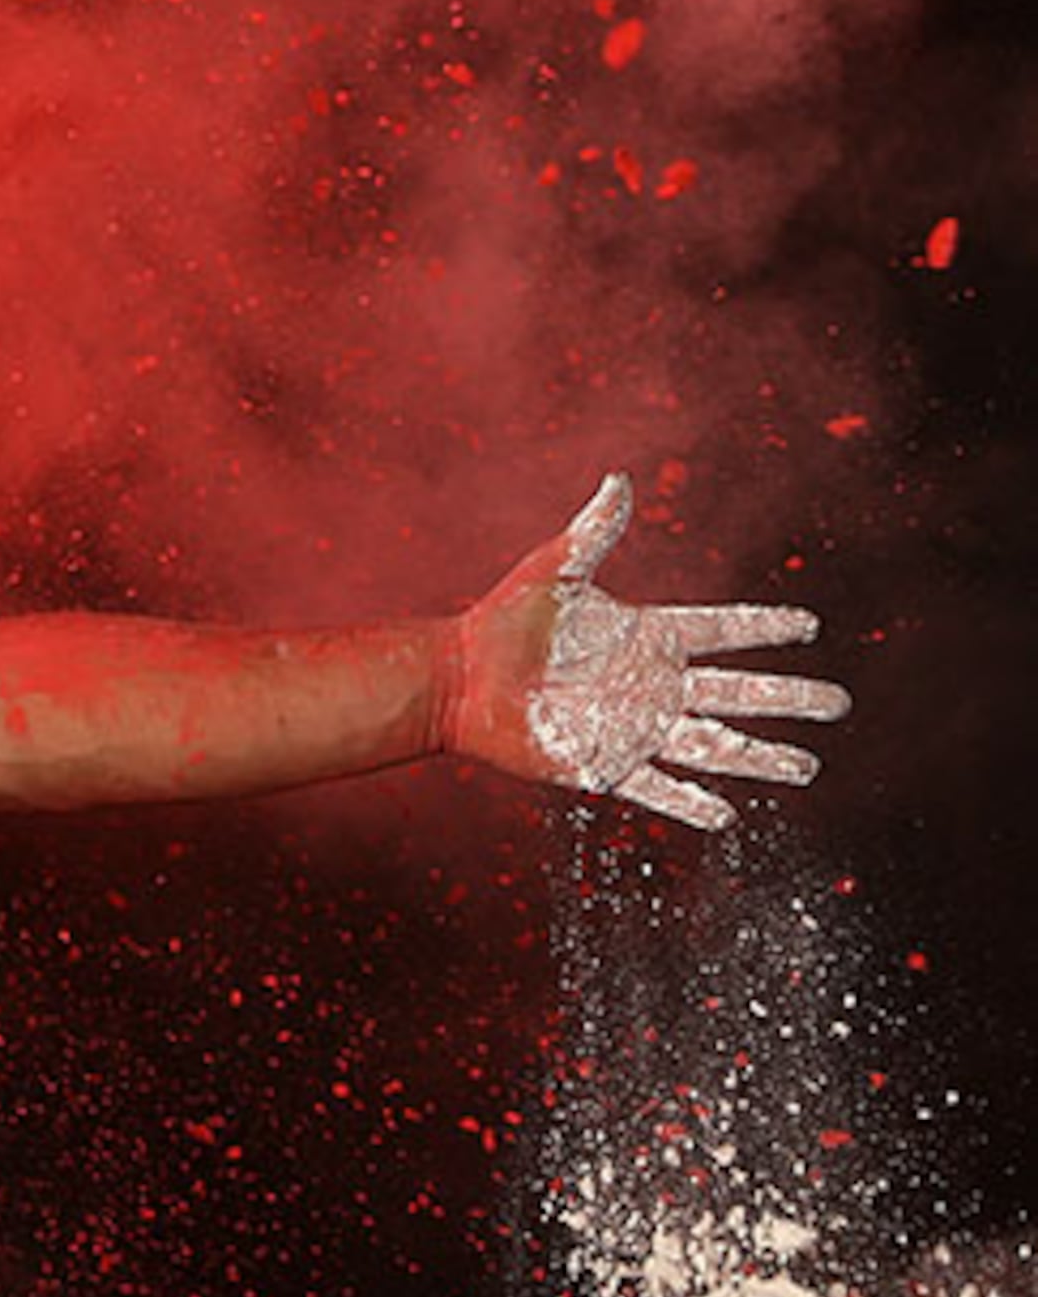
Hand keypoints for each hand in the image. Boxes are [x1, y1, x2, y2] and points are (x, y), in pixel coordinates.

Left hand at [448, 474, 850, 829]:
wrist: (457, 678)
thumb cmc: (501, 620)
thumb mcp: (553, 571)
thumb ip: (593, 532)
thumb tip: (619, 479)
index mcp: (647, 635)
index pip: (721, 629)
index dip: (764, 628)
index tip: (809, 626)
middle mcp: (651, 683)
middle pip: (738, 693)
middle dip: (789, 698)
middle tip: (838, 703)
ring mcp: (632, 727)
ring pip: (713, 745)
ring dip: (760, 757)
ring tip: (807, 766)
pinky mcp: (604, 764)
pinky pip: (658, 788)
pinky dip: (691, 804)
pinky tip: (729, 818)